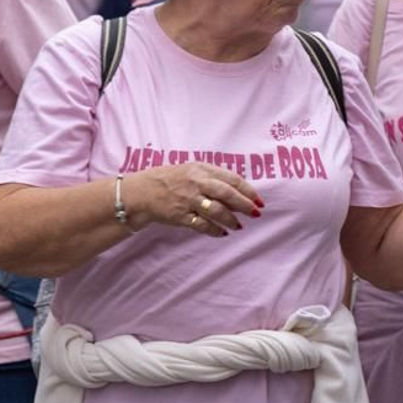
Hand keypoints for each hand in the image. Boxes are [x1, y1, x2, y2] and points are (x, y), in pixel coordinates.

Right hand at [126, 162, 263, 236]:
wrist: (143, 191)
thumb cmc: (173, 179)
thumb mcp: (194, 170)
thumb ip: (215, 177)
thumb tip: (240, 191)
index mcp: (202, 169)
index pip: (232, 179)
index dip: (248, 190)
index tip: (259, 200)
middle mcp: (196, 183)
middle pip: (227, 193)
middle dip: (244, 205)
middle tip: (255, 213)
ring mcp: (188, 199)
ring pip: (216, 210)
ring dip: (231, 220)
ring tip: (238, 226)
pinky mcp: (180, 215)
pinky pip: (202, 225)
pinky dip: (214, 230)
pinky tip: (222, 233)